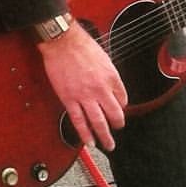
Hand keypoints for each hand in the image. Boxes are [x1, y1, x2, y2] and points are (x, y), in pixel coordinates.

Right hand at [36, 23, 126, 151]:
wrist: (62, 42)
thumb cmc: (82, 45)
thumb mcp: (105, 58)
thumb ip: (110, 75)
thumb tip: (112, 88)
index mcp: (111, 78)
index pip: (123, 99)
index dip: (121, 106)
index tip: (118, 109)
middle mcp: (100, 89)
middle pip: (114, 114)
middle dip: (118, 125)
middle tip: (117, 130)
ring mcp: (84, 96)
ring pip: (98, 121)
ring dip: (105, 136)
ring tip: (108, 144)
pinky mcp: (69, 98)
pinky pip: (78, 120)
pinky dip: (85, 133)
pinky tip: (89, 141)